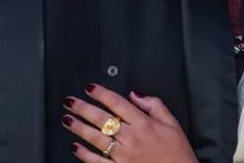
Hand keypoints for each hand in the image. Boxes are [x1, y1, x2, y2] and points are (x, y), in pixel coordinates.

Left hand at [62, 84, 198, 162]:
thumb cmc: (177, 153)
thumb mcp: (172, 123)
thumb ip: (154, 105)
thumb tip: (136, 94)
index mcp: (143, 123)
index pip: (117, 103)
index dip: (101, 93)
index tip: (89, 88)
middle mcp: (131, 137)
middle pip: (102, 118)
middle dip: (83, 108)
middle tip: (69, 101)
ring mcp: (123, 155)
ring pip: (96, 138)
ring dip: (79, 128)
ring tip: (67, 119)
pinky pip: (97, 162)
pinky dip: (84, 155)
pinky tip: (75, 147)